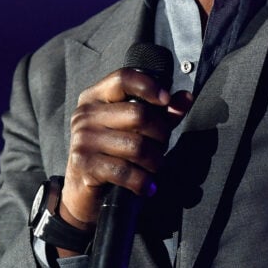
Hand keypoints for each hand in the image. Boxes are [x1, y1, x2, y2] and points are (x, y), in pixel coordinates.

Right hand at [60, 68, 192, 229]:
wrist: (81, 189)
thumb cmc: (113, 151)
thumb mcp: (136, 127)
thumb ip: (161, 112)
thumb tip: (185, 98)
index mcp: (96, 97)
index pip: (123, 78)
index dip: (149, 86)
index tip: (166, 100)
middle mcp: (86, 114)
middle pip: (138, 114)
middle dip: (160, 134)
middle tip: (162, 146)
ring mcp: (83, 139)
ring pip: (136, 145)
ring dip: (155, 160)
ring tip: (155, 165)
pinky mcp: (84, 164)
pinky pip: (125, 171)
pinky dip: (142, 181)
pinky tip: (147, 186)